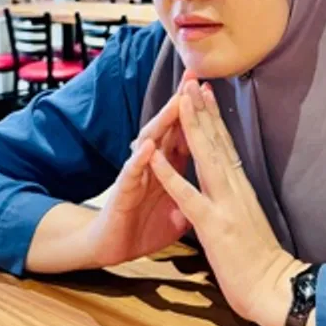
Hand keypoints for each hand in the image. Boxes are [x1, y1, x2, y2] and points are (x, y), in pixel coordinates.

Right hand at [86, 71, 194, 267]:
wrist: (111, 248)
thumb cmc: (143, 226)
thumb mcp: (178, 213)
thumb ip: (193, 197)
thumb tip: (214, 190)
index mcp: (169, 166)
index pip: (185, 132)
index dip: (198, 112)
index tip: (211, 89)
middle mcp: (153, 164)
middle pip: (168, 127)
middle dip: (180, 102)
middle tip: (192, 77)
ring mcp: (137, 174)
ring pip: (150, 141)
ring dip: (162, 122)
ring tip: (176, 103)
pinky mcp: (122, 192)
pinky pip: (131, 173)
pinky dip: (140, 160)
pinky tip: (148, 148)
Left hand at [149, 80, 308, 325]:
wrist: (276, 289)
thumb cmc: (260, 259)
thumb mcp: (248, 218)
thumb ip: (237, 195)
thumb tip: (230, 178)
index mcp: (241, 186)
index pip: (225, 143)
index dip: (214, 115)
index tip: (205, 91)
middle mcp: (235, 187)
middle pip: (216, 140)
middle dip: (202, 107)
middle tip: (192, 78)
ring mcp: (225, 203)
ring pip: (205, 156)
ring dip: (191, 125)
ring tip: (180, 99)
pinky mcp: (214, 224)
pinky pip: (187, 195)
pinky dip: (170, 173)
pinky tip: (156, 156)